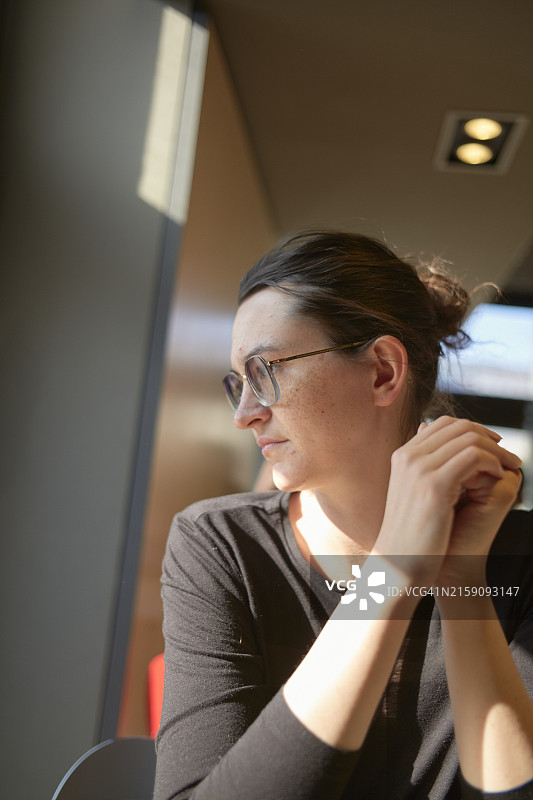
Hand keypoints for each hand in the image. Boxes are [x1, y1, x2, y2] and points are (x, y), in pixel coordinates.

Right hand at [374, 417, 521, 585]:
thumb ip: (426, 467)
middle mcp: (408, 457)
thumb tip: (438, 442)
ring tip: (509, 466)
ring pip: (468, 439)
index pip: (443, 424)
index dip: (473, 430)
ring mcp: (419, 469)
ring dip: (496, 450)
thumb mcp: (414, 494)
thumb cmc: (411, 535)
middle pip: (457, 426)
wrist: (398, 565)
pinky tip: (498, 475)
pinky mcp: (434, 485)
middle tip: (507, 454)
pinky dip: (492, 461)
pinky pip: (473, 457)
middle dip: (489, 437)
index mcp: (402, 456)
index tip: (493, 445)